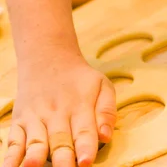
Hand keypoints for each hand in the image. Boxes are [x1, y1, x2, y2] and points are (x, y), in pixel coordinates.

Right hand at [4, 52, 115, 166]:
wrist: (49, 57)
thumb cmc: (79, 79)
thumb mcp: (102, 85)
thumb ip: (107, 110)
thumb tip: (106, 136)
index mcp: (80, 106)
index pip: (84, 130)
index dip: (85, 147)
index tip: (87, 161)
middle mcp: (57, 113)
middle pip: (60, 140)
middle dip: (62, 159)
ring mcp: (36, 117)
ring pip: (35, 141)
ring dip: (35, 156)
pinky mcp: (19, 121)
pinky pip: (13, 142)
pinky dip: (10, 157)